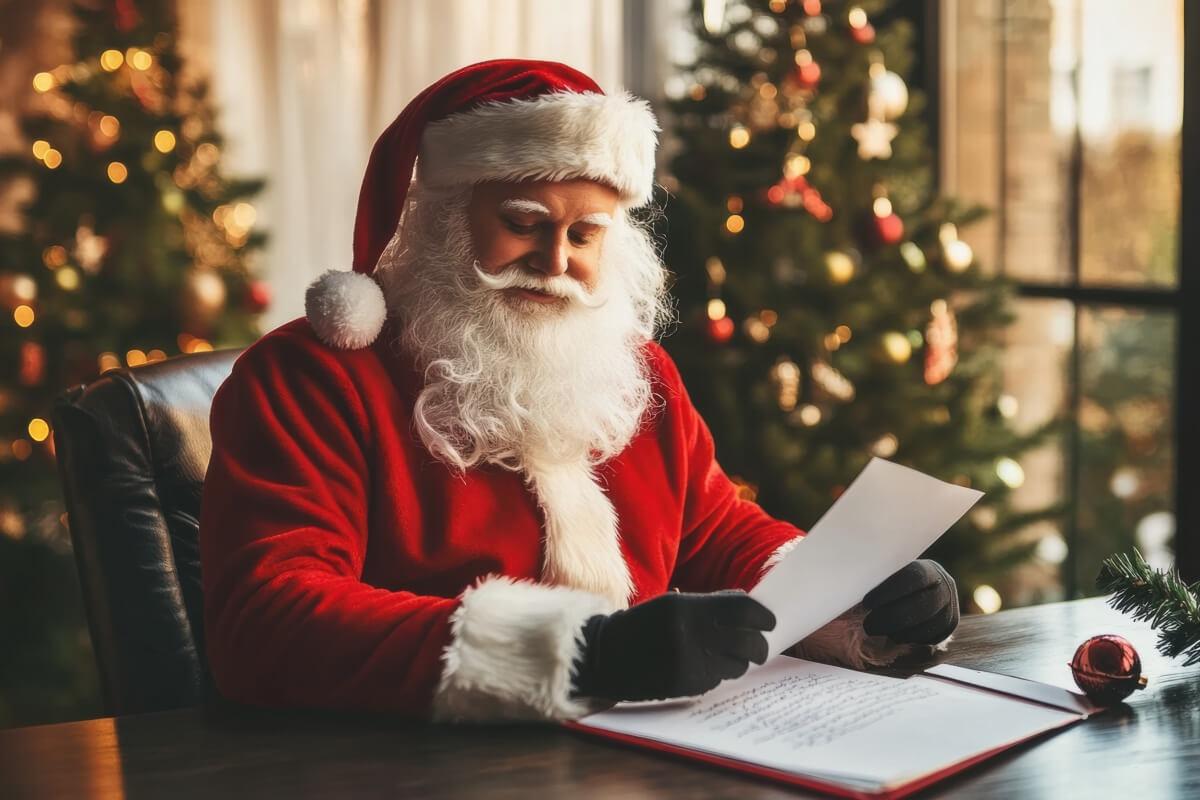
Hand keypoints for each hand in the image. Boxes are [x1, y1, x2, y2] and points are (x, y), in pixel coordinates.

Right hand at [572, 590, 775, 701]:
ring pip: (737, 665)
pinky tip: (700, 667)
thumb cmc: (642, 626)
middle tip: (760, 647)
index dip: (761, 616)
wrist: (605, 656)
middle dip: (760, 646)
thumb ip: (709, 605)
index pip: (742, 609)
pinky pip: (717, 680)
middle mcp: (689, 633)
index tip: (769, 621)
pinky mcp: (686, 684)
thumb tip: (747, 605)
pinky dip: (716, 674)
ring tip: (723, 656)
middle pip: (748, 641)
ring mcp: (688, 662)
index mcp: (686, 607)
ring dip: (738, 662)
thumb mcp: (672, 605)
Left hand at [862, 559, 958, 644]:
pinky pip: (931, 637)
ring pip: (928, 625)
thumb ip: (880, 578)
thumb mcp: (890, 574)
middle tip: (868, 626)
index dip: (890, 591)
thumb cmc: (893, 581)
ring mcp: (950, 608)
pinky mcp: (948, 627)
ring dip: (899, 632)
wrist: (919, 592)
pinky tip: (894, 635)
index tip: (866, 603)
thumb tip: (852, 586)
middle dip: (893, 618)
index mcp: (929, 569)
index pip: (914, 577)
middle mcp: (946, 587)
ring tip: (878, 630)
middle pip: (924, 606)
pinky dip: (910, 639)